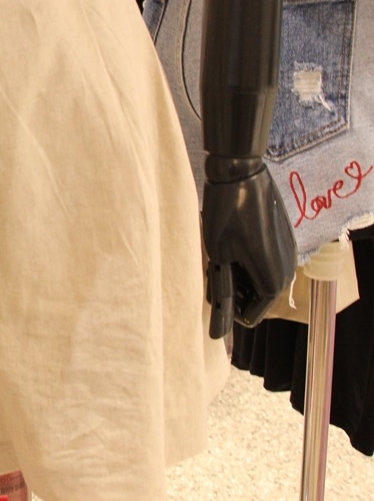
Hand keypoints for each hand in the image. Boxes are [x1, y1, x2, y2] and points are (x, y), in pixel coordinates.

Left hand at [202, 161, 296, 337]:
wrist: (241, 172)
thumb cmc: (225, 215)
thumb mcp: (218, 257)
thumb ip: (221, 292)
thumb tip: (216, 328)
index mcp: (272, 282)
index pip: (249, 315)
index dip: (226, 308)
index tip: (211, 285)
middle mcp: (287, 271)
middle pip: (256, 297)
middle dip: (233, 289)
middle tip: (212, 267)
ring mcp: (289, 252)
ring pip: (261, 278)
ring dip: (240, 274)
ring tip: (220, 253)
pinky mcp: (285, 237)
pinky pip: (267, 261)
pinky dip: (249, 260)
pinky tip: (233, 241)